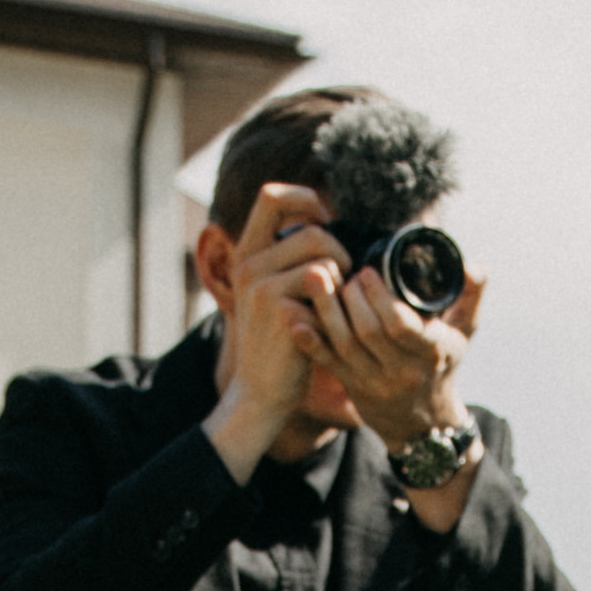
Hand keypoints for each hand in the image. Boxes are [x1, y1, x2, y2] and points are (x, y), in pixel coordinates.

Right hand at [204, 183, 349, 472]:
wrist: (260, 393)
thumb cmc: (277, 342)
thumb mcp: (271, 293)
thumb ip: (289, 260)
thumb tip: (330, 225)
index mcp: (247, 254)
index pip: (272, 197)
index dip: (305, 199)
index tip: (325, 219)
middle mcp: (249, 265)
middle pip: (314, 233)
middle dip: (341, 256)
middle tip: (343, 282)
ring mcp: (262, 288)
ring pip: (325, 263)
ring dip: (341, 285)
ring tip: (334, 308)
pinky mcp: (282, 313)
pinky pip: (328, 294)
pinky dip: (335, 312)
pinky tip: (326, 330)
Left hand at [301, 257, 470, 459]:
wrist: (423, 424)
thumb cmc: (442, 365)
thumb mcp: (464, 333)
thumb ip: (470, 296)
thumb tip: (472, 266)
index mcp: (432, 352)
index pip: (401, 326)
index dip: (380, 298)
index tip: (368, 271)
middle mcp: (403, 371)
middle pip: (368, 332)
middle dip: (350, 297)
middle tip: (341, 271)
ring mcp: (375, 382)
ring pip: (344, 345)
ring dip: (325, 310)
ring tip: (315, 277)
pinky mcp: (353, 387)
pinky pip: (328, 363)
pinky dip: (310, 341)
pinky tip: (296, 318)